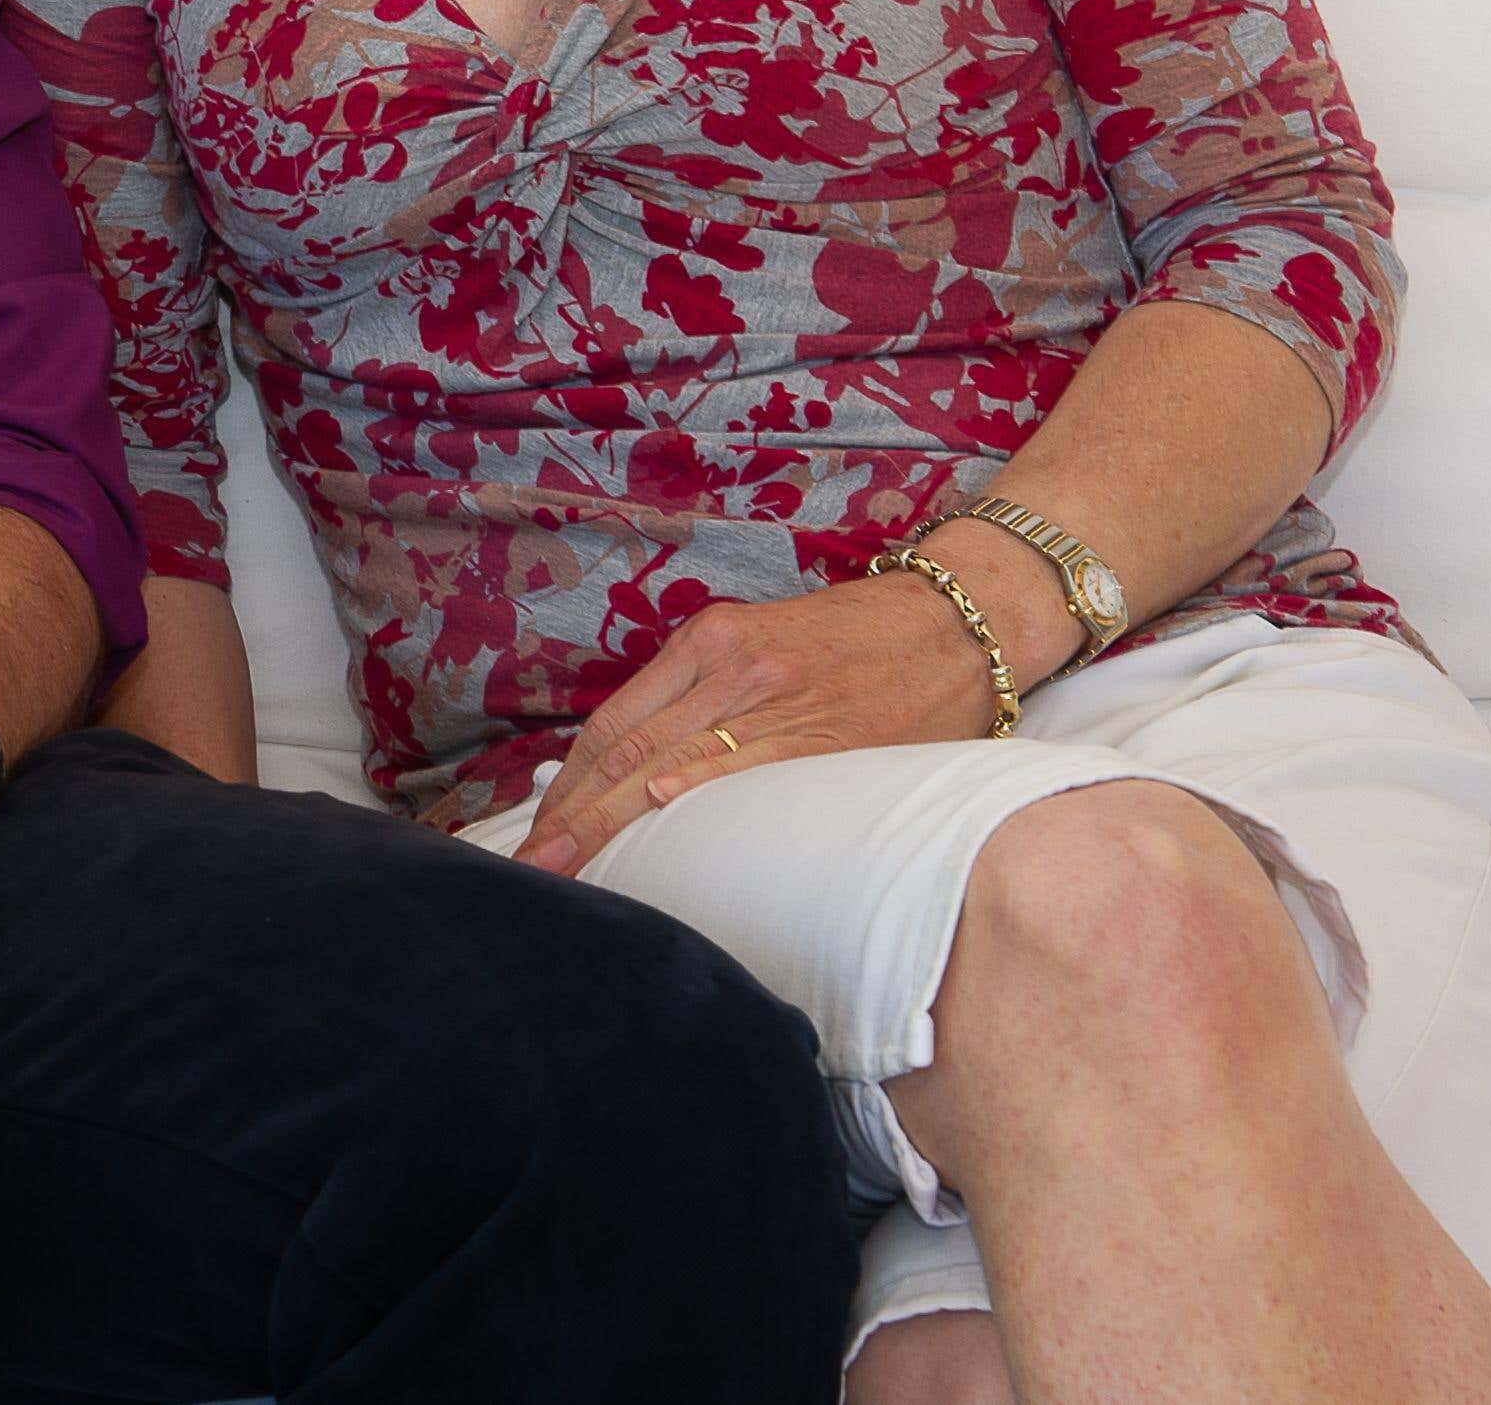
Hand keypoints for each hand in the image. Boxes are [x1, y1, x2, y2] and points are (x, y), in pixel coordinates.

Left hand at [514, 575, 1000, 879]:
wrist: (958, 619)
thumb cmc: (862, 643)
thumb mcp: (767, 651)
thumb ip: (709, 702)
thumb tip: (648, 780)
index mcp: (706, 644)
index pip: (614, 726)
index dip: (567, 786)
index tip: (538, 836)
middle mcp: (726, 663)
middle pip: (625, 749)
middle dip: (571, 816)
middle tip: (532, 868)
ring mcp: (771, 691)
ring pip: (667, 762)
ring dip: (610, 823)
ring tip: (570, 871)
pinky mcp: (824, 724)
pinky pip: (746, 762)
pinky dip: (693, 790)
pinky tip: (654, 820)